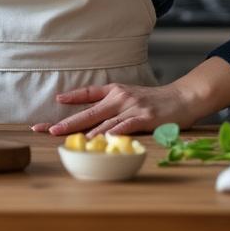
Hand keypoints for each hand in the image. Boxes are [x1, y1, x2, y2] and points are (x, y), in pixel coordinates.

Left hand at [30, 58, 229, 136]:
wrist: (183, 98)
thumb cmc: (154, 101)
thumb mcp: (128, 95)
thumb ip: (109, 102)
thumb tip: (90, 116)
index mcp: (114, 91)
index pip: (87, 94)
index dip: (70, 98)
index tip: (54, 103)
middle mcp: (120, 97)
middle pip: (88, 112)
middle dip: (66, 123)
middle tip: (46, 130)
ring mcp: (131, 108)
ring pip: (103, 121)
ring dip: (84, 131)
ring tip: (67, 139)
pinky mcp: (144, 118)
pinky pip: (125, 126)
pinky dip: (113, 133)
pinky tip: (102, 139)